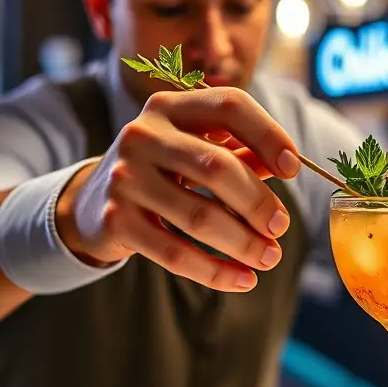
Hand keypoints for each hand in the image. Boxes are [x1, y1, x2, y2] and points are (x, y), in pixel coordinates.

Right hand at [55, 87, 301, 291]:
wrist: (93, 202)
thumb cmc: (163, 171)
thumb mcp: (196, 150)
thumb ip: (240, 152)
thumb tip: (286, 164)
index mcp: (169, 106)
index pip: (229, 106)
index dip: (268, 135)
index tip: (294, 169)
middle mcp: (143, 135)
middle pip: (217, 167)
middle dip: (258, 202)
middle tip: (280, 226)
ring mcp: (125, 178)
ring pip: (199, 216)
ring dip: (244, 243)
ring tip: (269, 257)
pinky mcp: (117, 221)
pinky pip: (175, 254)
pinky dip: (216, 272)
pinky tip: (242, 280)